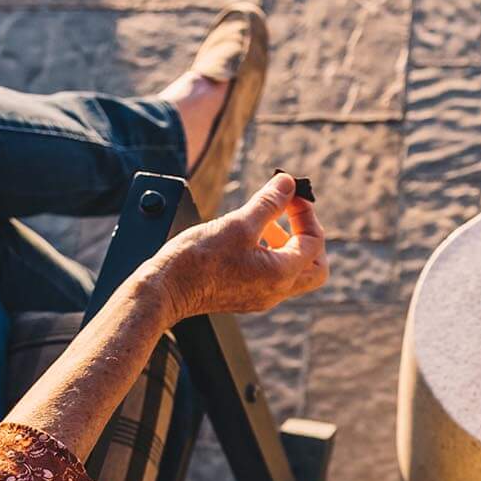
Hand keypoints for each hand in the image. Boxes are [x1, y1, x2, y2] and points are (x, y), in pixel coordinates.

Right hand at [146, 173, 328, 318]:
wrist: (165, 290)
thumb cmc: (198, 260)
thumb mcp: (239, 222)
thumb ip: (269, 202)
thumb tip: (288, 183)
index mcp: (282, 275)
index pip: (315, 242)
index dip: (306, 213)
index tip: (290, 194)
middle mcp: (277, 292)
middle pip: (315, 266)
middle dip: (307, 236)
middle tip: (289, 214)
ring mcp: (261, 297)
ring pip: (292, 271)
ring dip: (286, 244)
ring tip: (262, 223)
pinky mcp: (244, 297)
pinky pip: (271, 276)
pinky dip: (269, 255)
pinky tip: (247, 239)